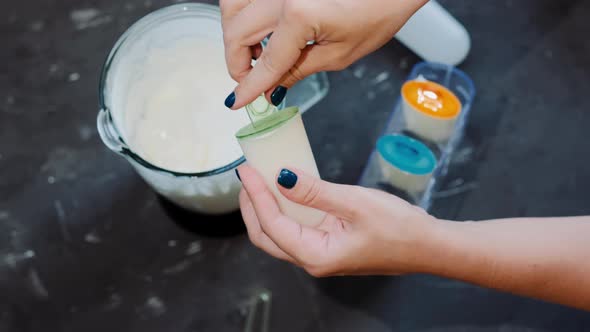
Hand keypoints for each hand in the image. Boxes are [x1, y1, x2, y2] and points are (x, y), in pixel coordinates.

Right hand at [220, 0, 427, 108]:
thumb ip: (297, 70)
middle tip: (249, 82)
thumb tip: (272, 88)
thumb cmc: (378, 11)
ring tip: (253, 54)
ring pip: (233, 8)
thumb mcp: (338, 54)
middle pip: (237, 33)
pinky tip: (256, 28)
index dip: (249, 87)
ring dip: (235, 35)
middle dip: (237, 64)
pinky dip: (241, 13)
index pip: (266, 61)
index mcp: (299, 15)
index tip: (237, 101)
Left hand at [237, 165, 436, 276]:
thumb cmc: (399, 228)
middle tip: (247, 176)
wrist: (429, 246)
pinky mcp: (330, 244)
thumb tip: (281, 177)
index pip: (272, 225)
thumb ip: (315, 191)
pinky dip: (286, 209)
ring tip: (259, 180)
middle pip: (268, 236)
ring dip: (266, 208)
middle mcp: (313, 259)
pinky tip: (286, 190)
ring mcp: (321, 253)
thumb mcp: (355, 203)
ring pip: (280, 233)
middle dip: (252, 207)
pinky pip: (298, 228)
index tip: (246, 170)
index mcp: (316, 255)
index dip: (255, 196)